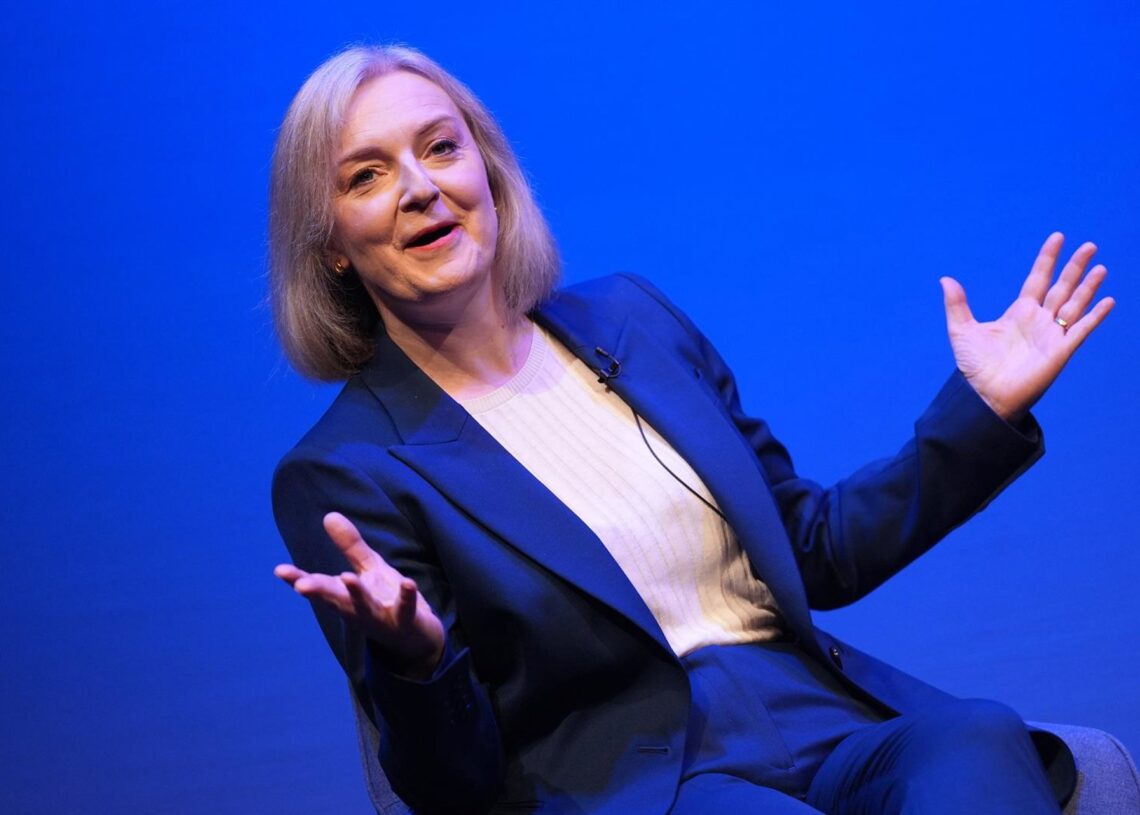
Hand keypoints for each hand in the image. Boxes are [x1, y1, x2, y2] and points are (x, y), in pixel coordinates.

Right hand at [274, 512, 445, 678]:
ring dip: (357, 594)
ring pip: (366, 607)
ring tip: (348, 577)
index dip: (299, 579)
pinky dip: (406, 596)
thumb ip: (350, 546)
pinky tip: (408, 582)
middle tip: (302, 585)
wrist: (418, 638)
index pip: (319, 587)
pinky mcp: (406, 621)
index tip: (280, 570)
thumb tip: (329, 515)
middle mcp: (357, 611)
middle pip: (335, 600)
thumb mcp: (369, 569)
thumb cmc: (386, 600)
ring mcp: (381, 618)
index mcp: (345, 597)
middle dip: (319, 592)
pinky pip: (406, 609)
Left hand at [939, 233, 1114, 422]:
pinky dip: (1095, 316)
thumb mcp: (962, 330)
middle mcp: (1039, 321)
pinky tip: (1108, 301)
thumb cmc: (974, 367)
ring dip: (1088, 287)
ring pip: (1075, 304)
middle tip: (1089, 245)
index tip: (1058, 238)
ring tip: (1100, 267)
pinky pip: (1081, 330)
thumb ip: (957, 304)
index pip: (1038, 279)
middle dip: (1074, 267)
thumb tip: (945, 279)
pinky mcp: (1060, 352)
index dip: (1048, 259)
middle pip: (1061, 287)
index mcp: (1019, 313)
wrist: (984, 396)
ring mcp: (1052, 335)